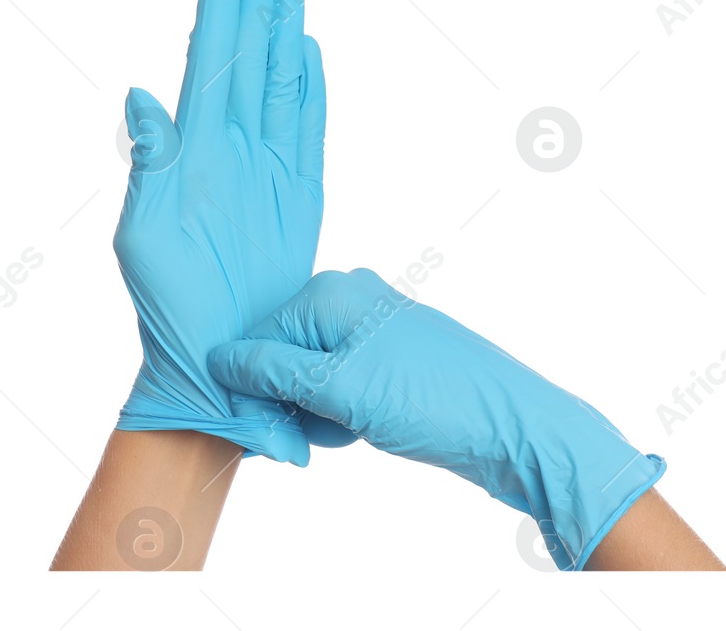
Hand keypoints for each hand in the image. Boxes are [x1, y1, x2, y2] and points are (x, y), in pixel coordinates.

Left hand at [114, 0, 326, 463]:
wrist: (221, 358)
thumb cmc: (169, 307)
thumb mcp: (145, 235)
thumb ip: (152, 162)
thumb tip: (141, 97)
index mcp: (192, 151)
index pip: (209, 60)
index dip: (219, 6)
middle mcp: (231, 148)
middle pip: (247, 55)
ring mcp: (269, 166)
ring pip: (280, 79)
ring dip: (283, 27)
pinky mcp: (300, 191)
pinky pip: (309, 125)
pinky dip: (311, 85)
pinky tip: (308, 48)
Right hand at [209, 268, 663, 569]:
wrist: (508, 426)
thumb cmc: (430, 401)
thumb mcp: (336, 389)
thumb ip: (270, 371)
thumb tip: (217, 358)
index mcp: (331, 292)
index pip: (253, 340)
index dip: (251, 391)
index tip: (268, 432)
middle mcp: (350, 298)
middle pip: (277, 357)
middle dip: (284, 405)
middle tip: (317, 434)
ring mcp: (371, 326)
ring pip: (304, 379)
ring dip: (312, 415)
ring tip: (347, 430)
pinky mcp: (387, 357)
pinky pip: (335, 387)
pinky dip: (337, 414)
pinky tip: (360, 430)